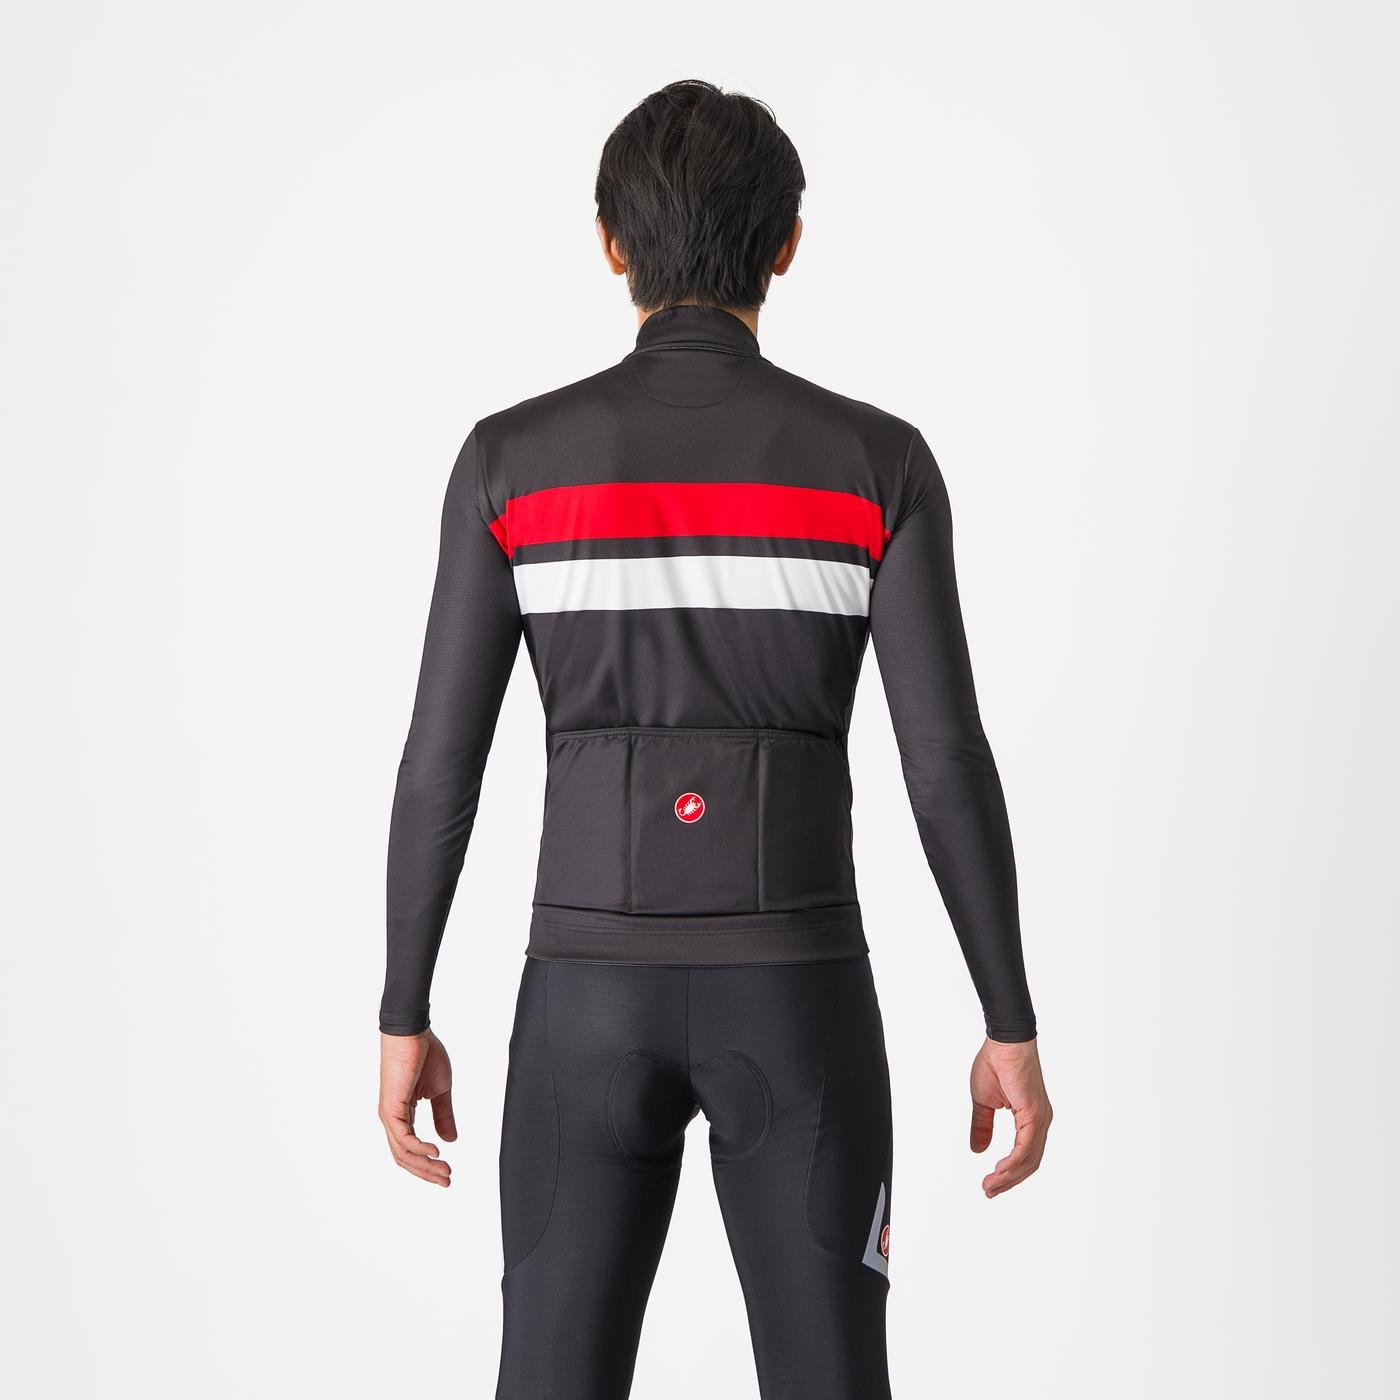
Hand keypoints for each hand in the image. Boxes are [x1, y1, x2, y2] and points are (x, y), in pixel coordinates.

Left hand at [379, 1030, 456, 1186]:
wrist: (414, 1032)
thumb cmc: (425, 1054)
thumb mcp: (440, 1091)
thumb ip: (443, 1115)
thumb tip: (450, 1140)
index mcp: (402, 1114)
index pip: (411, 1149)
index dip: (428, 1165)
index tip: (448, 1174)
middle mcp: (392, 1118)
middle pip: (405, 1157)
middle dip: (427, 1172)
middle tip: (447, 1181)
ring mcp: (390, 1114)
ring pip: (403, 1152)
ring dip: (424, 1165)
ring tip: (444, 1171)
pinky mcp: (391, 1107)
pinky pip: (402, 1137)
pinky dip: (418, 1148)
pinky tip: (434, 1152)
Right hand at [969, 1036, 1051, 1197]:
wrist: (1003, 1042)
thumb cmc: (995, 1064)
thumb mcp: (984, 1102)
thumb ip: (982, 1126)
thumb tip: (978, 1150)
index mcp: (1031, 1118)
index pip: (1024, 1155)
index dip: (1008, 1173)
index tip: (990, 1185)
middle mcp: (1040, 1122)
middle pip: (1029, 1163)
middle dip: (1008, 1181)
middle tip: (989, 1192)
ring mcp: (1040, 1118)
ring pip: (1028, 1159)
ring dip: (1009, 1177)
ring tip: (990, 1186)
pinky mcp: (1034, 1113)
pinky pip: (1026, 1147)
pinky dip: (1013, 1163)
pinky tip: (999, 1171)